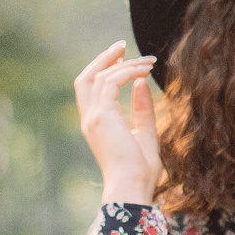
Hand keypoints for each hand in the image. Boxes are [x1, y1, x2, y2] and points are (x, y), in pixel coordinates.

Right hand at [74, 40, 161, 205]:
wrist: (133, 188)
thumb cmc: (140, 170)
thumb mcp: (145, 134)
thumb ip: (142, 109)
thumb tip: (141, 83)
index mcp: (96, 124)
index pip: (91, 89)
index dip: (105, 69)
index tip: (125, 58)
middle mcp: (90, 119)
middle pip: (86, 78)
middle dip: (104, 59)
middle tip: (124, 46)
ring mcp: (94, 117)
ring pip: (99, 76)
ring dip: (124, 64)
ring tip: (147, 61)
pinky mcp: (103, 116)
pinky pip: (111, 82)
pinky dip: (127, 72)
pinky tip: (144, 72)